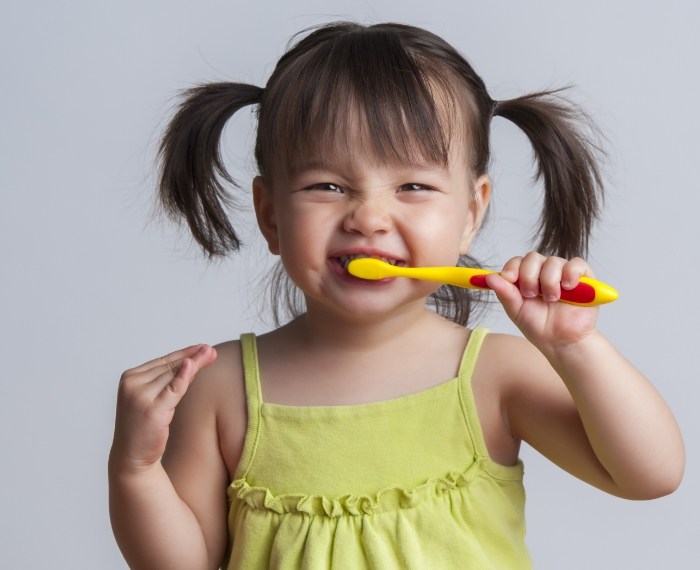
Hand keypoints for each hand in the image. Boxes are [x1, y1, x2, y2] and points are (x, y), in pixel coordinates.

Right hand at [110, 344, 216, 472]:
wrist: (132, 457)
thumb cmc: (144, 427)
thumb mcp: (154, 399)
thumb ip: (169, 380)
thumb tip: (192, 361)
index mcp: (129, 378)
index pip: (162, 362)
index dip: (184, 354)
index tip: (202, 347)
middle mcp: (132, 384)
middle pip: (169, 367)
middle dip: (192, 357)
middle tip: (211, 349)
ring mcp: (140, 396)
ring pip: (173, 375)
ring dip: (194, 363)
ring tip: (211, 354)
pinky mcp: (152, 409)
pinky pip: (173, 389)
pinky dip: (184, 377)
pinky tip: (193, 365)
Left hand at [485, 253, 598, 351]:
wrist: (561, 342)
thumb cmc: (538, 326)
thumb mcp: (516, 310)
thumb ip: (504, 293)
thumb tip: (489, 277)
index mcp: (526, 278)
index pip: (517, 261)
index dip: (512, 267)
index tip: (509, 279)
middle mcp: (544, 272)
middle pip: (533, 258)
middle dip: (529, 276)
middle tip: (531, 295)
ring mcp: (563, 273)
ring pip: (553, 261)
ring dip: (549, 281)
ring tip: (551, 299)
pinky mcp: (584, 278)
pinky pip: (576, 264)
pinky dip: (570, 273)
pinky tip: (567, 288)